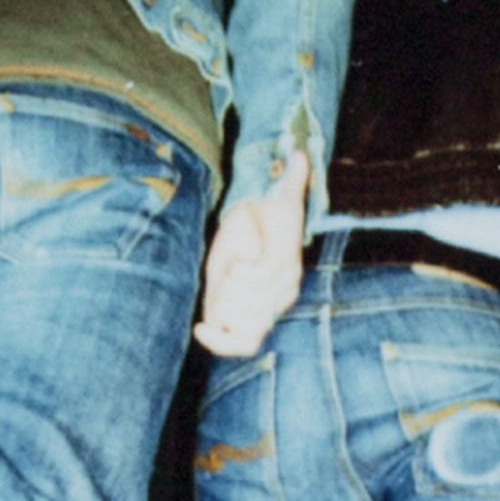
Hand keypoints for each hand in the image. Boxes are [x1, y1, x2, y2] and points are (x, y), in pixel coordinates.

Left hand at [195, 149, 308, 357]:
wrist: (260, 234)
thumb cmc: (262, 215)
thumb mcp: (274, 198)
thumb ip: (291, 183)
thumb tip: (299, 155)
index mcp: (286, 262)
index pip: (257, 280)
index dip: (237, 274)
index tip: (233, 264)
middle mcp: (283, 289)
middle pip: (245, 304)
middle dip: (227, 291)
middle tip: (225, 274)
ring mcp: (271, 308)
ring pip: (243, 324)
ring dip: (223, 308)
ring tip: (221, 290)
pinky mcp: (257, 323)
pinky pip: (243, 344)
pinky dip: (221, 342)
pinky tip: (200, 328)